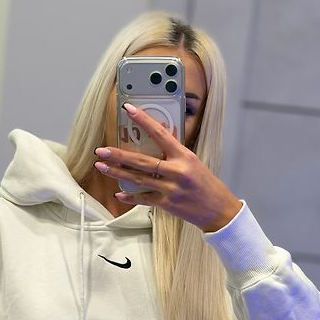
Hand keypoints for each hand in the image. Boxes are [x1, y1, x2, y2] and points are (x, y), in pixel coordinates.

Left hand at [93, 103, 242, 231]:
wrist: (219, 210)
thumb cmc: (206, 184)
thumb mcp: (193, 162)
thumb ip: (175, 152)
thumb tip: (159, 136)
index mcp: (184, 156)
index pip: (160, 133)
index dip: (143, 120)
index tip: (128, 109)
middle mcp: (176, 171)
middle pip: (142, 161)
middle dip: (119, 155)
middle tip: (101, 149)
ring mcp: (170, 189)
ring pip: (138, 179)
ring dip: (117, 172)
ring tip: (101, 166)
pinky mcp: (167, 204)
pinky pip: (144, 199)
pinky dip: (130, 197)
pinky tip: (118, 193)